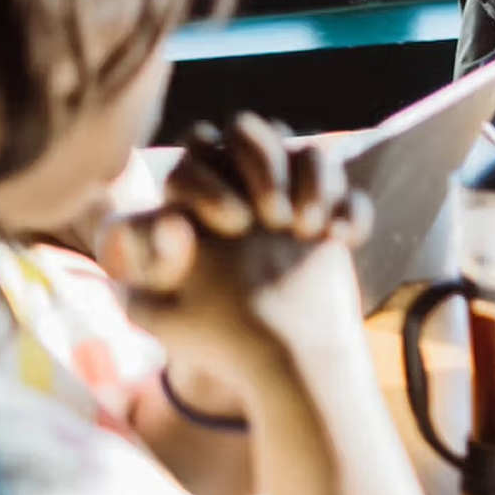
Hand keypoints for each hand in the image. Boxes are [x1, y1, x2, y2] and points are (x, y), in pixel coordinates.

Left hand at [97, 114, 370, 404]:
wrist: (282, 365)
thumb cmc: (214, 339)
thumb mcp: (159, 311)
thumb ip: (144, 264)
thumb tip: (169, 220)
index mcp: (198, 205)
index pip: (195, 155)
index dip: (212, 184)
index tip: (234, 227)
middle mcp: (245, 192)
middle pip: (249, 129)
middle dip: (263, 162)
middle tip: (271, 216)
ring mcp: (295, 204)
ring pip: (308, 149)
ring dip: (314, 180)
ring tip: (305, 229)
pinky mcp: (334, 222)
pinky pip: (351, 190)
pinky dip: (350, 211)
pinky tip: (339, 242)